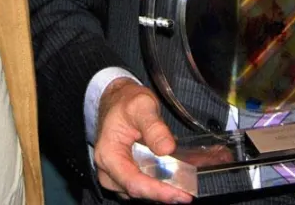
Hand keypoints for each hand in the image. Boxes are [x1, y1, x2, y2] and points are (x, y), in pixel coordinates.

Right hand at [93, 78, 191, 202]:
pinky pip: (140, 186)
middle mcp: (107, 169)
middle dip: (162, 194)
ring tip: (183, 187)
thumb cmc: (126, 101)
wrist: (117, 99)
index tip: (180, 194)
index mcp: (108, 153)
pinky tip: (173, 180)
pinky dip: (157, 185)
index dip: (157, 191)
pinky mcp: (123, 174)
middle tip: (187, 192)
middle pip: (136, 191)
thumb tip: (167, 148)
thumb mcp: (142, 105)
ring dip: (160, 191)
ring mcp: (114, 174)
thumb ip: (154, 126)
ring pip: (139, 192)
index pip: (133, 182)